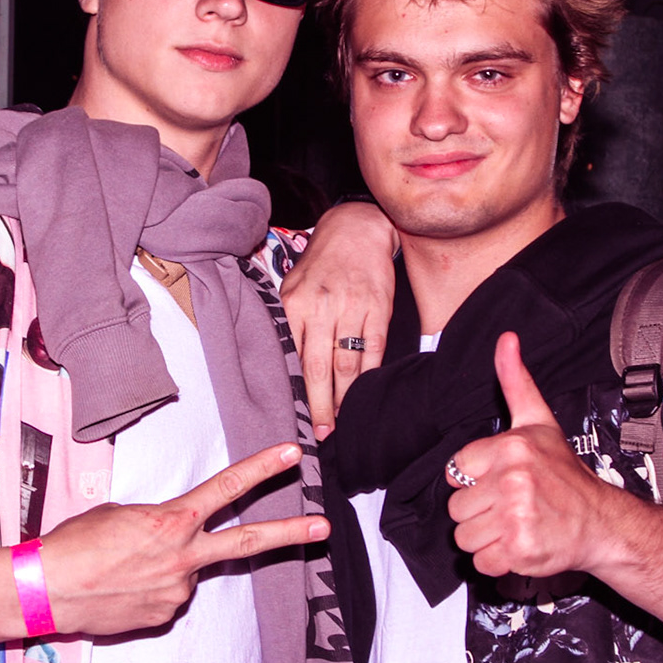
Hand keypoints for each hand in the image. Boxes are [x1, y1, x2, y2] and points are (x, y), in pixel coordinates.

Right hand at [39, 443, 325, 636]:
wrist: (47, 589)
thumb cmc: (76, 543)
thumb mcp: (120, 513)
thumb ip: (159, 521)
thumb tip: (173, 537)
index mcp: (172, 520)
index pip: (226, 488)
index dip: (263, 469)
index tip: (293, 455)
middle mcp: (184, 556)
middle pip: (248, 543)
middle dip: (289, 534)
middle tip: (324, 527)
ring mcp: (178, 590)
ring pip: (188, 572)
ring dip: (165, 567)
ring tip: (122, 569)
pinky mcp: (165, 616)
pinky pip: (167, 597)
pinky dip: (149, 590)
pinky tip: (121, 589)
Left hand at [279, 202, 397, 437]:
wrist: (357, 229)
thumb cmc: (320, 263)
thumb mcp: (293, 286)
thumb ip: (289, 323)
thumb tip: (284, 365)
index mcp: (294, 305)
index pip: (292, 358)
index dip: (294, 391)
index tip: (293, 417)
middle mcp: (321, 308)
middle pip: (319, 369)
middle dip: (320, 406)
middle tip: (321, 433)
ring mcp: (352, 308)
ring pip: (347, 365)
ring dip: (345, 397)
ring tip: (342, 420)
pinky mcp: (378, 309)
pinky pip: (373, 351)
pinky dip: (368, 376)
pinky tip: (364, 394)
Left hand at [447, 333, 632, 578]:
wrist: (603, 524)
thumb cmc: (566, 476)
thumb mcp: (538, 423)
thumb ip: (515, 382)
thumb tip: (506, 339)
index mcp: (510, 447)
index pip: (455, 471)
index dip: (475, 480)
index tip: (502, 481)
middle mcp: (514, 479)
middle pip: (456, 507)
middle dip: (479, 512)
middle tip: (512, 507)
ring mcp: (517, 516)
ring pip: (464, 536)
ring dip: (485, 538)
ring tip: (515, 525)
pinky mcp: (520, 549)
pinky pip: (481, 561)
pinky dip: (496, 561)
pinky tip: (519, 545)